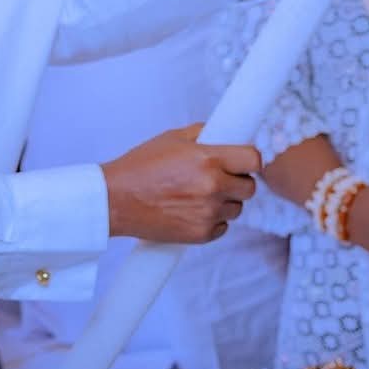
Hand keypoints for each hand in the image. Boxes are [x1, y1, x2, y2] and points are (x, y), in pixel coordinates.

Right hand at [100, 125, 260, 243]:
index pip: (254, 159)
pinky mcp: (200, 234)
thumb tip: (227, 133)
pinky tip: (193, 211)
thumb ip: (205, 133)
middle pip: (250, 187)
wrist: (115, 201)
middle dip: (238, 181)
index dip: (250, 160)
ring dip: (225, 202)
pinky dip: (213, 220)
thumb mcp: (173, 138)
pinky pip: (222, 227)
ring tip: (199, 195)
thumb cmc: (141, 167)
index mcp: (209, 159)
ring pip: (236, 208)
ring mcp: (208, 213)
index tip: (244, 161)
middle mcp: (213, 187)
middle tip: (220, 178)